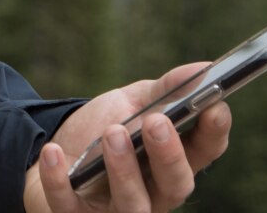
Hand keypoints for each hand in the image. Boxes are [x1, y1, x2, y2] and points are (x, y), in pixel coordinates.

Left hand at [23, 63, 231, 212]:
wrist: (52, 151)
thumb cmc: (102, 129)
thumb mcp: (132, 104)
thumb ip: (165, 90)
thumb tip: (203, 68)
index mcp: (172, 161)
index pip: (204, 153)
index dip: (214, 132)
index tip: (214, 106)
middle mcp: (153, 193)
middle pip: (175, 185)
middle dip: (169, 155)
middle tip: (157, 122)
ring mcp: (117, 210)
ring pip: (132, 205)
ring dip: (124, 169)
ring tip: (113, 131)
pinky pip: (70, 207)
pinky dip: (60, 181)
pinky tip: (54, 153)